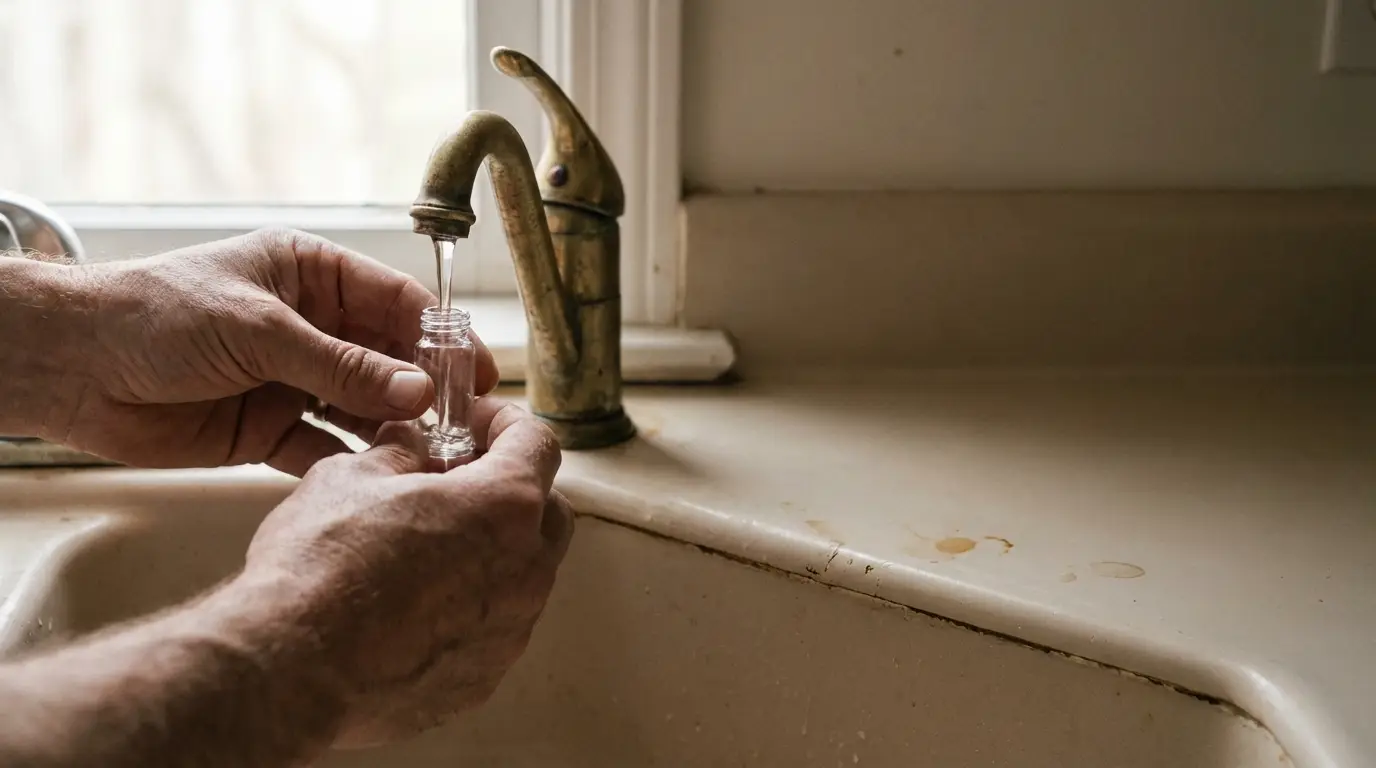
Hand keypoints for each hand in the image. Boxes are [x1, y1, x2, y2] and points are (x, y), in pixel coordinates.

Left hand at [43, 228, 497, 473]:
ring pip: (363, 405)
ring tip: (433, 456)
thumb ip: (343, 365)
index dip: (439, 336)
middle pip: (388, 356)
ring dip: (395, 429)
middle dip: (425, 388)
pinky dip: (352, 460)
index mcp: (311, 275)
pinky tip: (381, 476)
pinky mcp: (268, 428)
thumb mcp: (260, 330)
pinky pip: (325, 444)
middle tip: (464, 424)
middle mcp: (310, 325)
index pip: (395, 301)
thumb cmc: (157, 315)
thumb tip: (418, 391)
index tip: (474, 373)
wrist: (72, 367)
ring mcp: (292, 378)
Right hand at [243, 398, 572, 746]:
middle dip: (511, 488)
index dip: (505, 422)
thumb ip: (398, 453)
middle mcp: (526, 570)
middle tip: (455, 480)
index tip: (474, 422)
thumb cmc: (320, 565)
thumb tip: (410, 446)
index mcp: (505, 506)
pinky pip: (491, 629)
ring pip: (523, 575)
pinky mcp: (484, 678)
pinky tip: (413, 606)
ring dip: (491, 551)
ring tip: (427, 545)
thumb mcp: (351, 477)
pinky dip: (467, 608)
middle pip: (546, 512)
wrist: (289, 674)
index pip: (538, 443)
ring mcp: (511, 631)